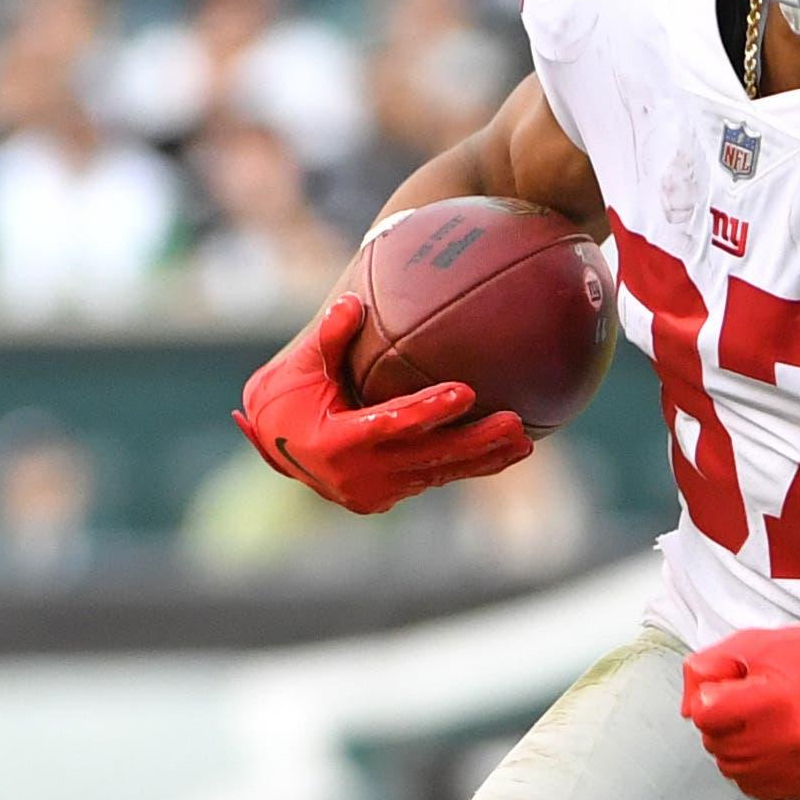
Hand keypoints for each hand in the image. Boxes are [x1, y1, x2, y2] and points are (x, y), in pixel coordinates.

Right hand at [234, 295, 531, 514]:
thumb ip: (328, 337)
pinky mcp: (386, 497)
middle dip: (474, 443)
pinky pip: (433, 478)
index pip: (390, 424)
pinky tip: (505, 453)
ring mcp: (374, 492)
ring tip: (524, 441)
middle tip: (515, 423)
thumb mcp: (303, 364)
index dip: (429, 410)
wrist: (275, 444)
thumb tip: (352, 302)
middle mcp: (357, 476)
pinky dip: (467, 466)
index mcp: (335, 443)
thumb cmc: (290, 393)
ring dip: (482, 459)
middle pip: (426, 458)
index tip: (466, 391)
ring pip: (437, 473)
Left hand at [680, 623, 799, 799]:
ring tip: (765, 725)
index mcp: (774, 700)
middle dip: (724, 724)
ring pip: (732, 769)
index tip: (734, 689)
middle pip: (716, 744)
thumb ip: (708, 669)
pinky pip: (756, 787)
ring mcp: (799, 767)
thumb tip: (691, 707)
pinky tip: (773, 746)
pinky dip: (756, 769)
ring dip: (738, 749)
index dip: (713, 698)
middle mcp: (787, 740)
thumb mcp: (752, 645)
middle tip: (752, 706)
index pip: (704, 715)